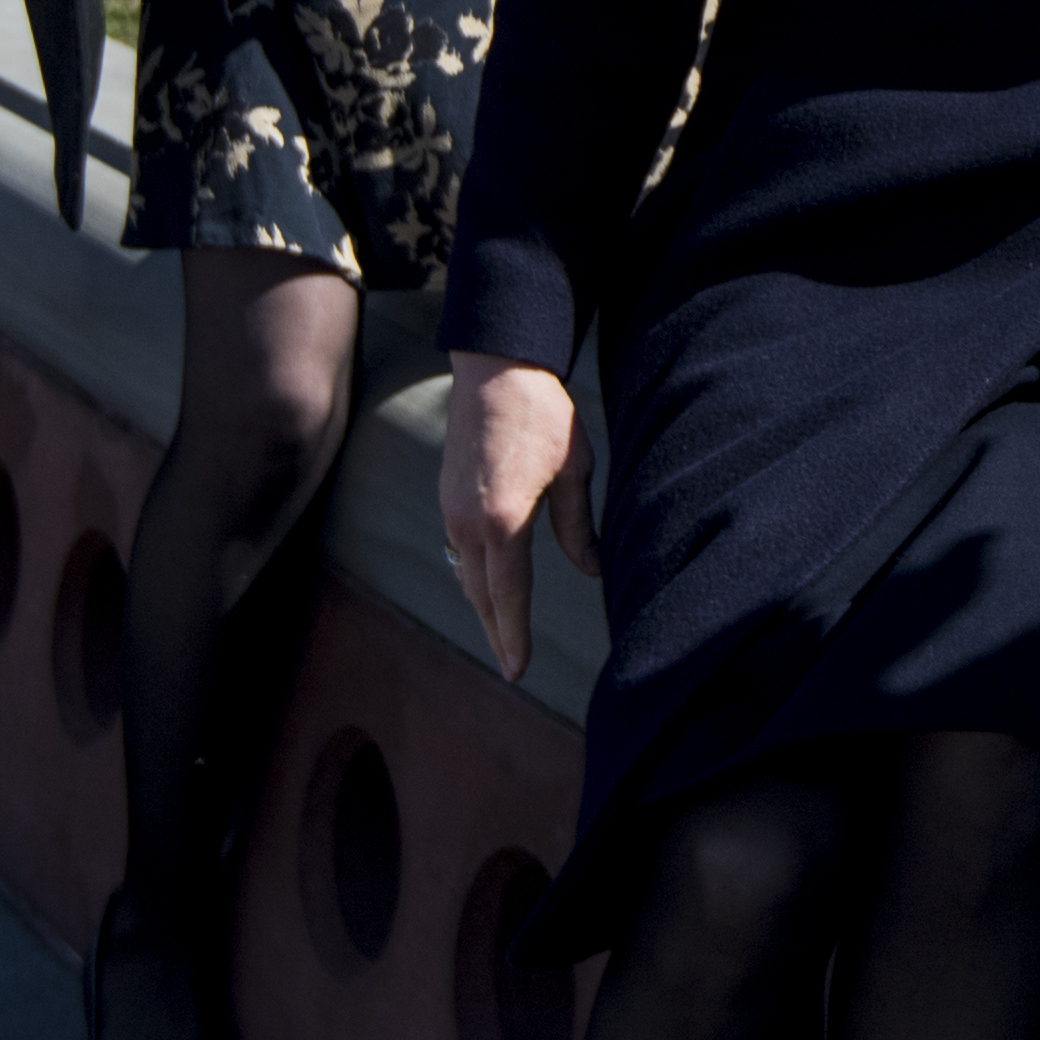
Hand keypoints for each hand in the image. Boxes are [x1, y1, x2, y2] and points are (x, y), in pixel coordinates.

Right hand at [439, 354, 596, 680]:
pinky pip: (460, 549)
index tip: (517, 670)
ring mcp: (451, 510)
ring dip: (484, 605)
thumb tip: (592, 571)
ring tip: (503, 632)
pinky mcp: (447, 497)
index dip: (514, 636)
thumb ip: (578, 526)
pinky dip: (475, 574)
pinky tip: (489, 583)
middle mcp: (469, 522)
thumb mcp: (574, 469)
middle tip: (511, 666)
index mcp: (504, 520)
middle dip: (497, 631)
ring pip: (466, 573)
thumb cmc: (543, 415)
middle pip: (480, 595)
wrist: (494, 368)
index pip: (509, 595)